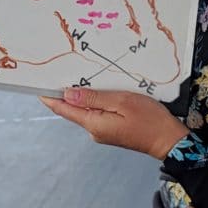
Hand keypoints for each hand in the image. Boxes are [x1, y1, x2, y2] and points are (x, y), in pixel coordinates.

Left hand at [39, 87, 189, 159]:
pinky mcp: (110, 128)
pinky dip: (96, 98)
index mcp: (93, 123)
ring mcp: (102, 130)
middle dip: (68, 89)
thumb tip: (69, 94)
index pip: (63, 109)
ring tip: (86, 74)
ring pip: (86, 108)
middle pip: (73, 107)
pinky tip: (103, 88)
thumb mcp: (122, 101)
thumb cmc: (150, 120)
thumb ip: (94, 98)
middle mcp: (94, 129)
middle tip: (65, 68)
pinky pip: (97, 111)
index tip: (39, 83)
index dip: (49, 96)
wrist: (169, 139)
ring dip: (85, 93)